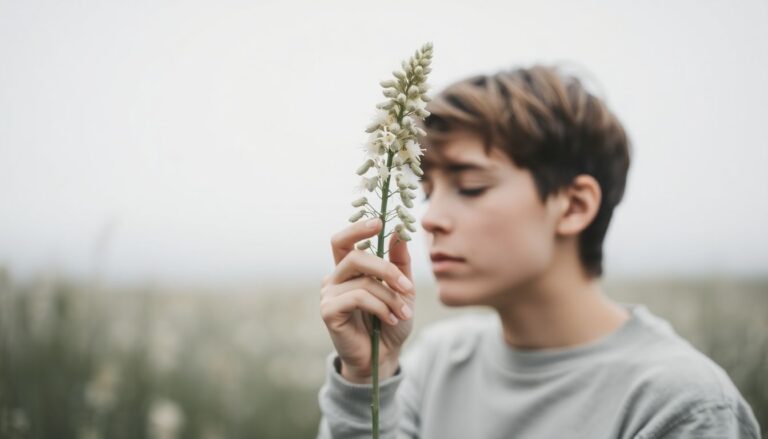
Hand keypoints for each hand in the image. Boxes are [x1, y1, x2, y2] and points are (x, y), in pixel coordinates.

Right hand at [320, 217, 415, 383]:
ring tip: (403, 313)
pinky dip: (380, 307)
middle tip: (408, 286)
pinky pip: (357, 298)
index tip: (380, 221)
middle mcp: (334, 278)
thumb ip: (400, 261)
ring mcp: (329, 294)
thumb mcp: (403, 289)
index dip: (357, 228)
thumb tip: (398, 232)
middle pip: (355, 256)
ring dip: (390, 297)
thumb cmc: (391, 321)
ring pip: (362, 280)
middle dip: (386, 269)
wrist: (384, 356)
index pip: (343, 240)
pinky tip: (390, 320)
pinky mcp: (328, 311)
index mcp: (349, 269)